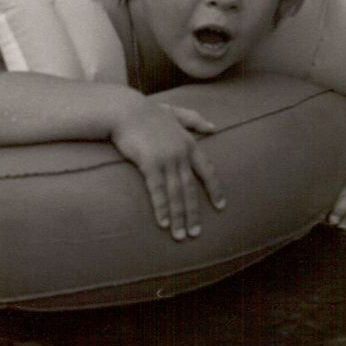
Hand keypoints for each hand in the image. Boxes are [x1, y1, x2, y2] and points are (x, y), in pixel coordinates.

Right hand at [111, 99, 223, 240]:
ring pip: (176, 194)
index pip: (208, 171)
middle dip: (194, 214)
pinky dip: (162, 208)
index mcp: (189, 144)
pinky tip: (163, 223)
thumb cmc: (147, 111)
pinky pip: (157, 191)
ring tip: (180, 236)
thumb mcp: (175, 112)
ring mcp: (166, 159)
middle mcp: (181, 154)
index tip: (221, 206)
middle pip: (191, 189)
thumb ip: (194, 120)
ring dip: (179, 217)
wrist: (125, 109)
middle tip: (195, 233)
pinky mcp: (149, 163)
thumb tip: (214, 127)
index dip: (215, 189)